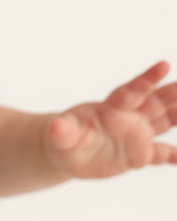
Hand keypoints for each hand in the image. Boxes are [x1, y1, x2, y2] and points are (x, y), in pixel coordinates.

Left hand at [45, 61, 176, 178]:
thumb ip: (63, 131)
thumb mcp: (61, 136)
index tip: (164, 65)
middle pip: (157, 101)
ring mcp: (137, 134)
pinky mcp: (139, 153)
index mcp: (112, 108)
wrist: (69, 151)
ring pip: (165, 121)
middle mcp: (130, 117)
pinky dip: (172, 155)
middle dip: (174, 93)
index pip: (132, 91)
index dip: (147, 79)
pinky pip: (161, 153)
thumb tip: (56, 127)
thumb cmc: (64, 138)